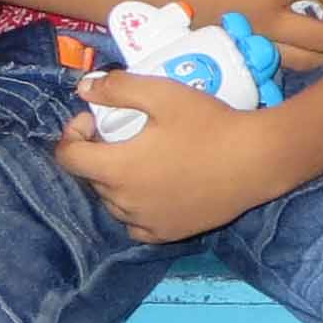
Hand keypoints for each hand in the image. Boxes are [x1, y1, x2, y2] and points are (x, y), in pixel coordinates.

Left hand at [51, 72, 299, 242]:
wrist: (255, 160)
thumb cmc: (208, 124)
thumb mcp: (162, 93)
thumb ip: (118, 89)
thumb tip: (83, 89)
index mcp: (116, 168)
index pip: (67, 157)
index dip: (73, 134)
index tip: (95, 120)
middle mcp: (124, 202)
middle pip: (91, 177)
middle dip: (98, 153)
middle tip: (124, 132)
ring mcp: (146, 221)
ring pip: (112, 202)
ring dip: (115, 180)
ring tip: (141, 159)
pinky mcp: (168, 233)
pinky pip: (135, 225)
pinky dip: (134, 208)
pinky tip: (153, 190)